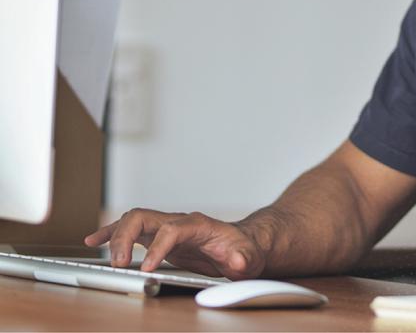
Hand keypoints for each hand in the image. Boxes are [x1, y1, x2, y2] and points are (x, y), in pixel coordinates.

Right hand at [84, 209, 265, 278]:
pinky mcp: (158, 238)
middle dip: (126, 237)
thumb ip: (243, 258)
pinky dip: (111, 234)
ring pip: (133, 220)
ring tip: (99, 254)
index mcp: (198, 225)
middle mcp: (178, 222)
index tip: (147, 269)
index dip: (158, 247)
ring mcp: (166, 228)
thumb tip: (237, 260)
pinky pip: (131, 230)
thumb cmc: (243, 250)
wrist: (243, 245)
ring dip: (114, 235)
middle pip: (145, 217)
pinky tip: (95, 242)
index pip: (172, 229)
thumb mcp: (249, 257)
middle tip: (118, 266)